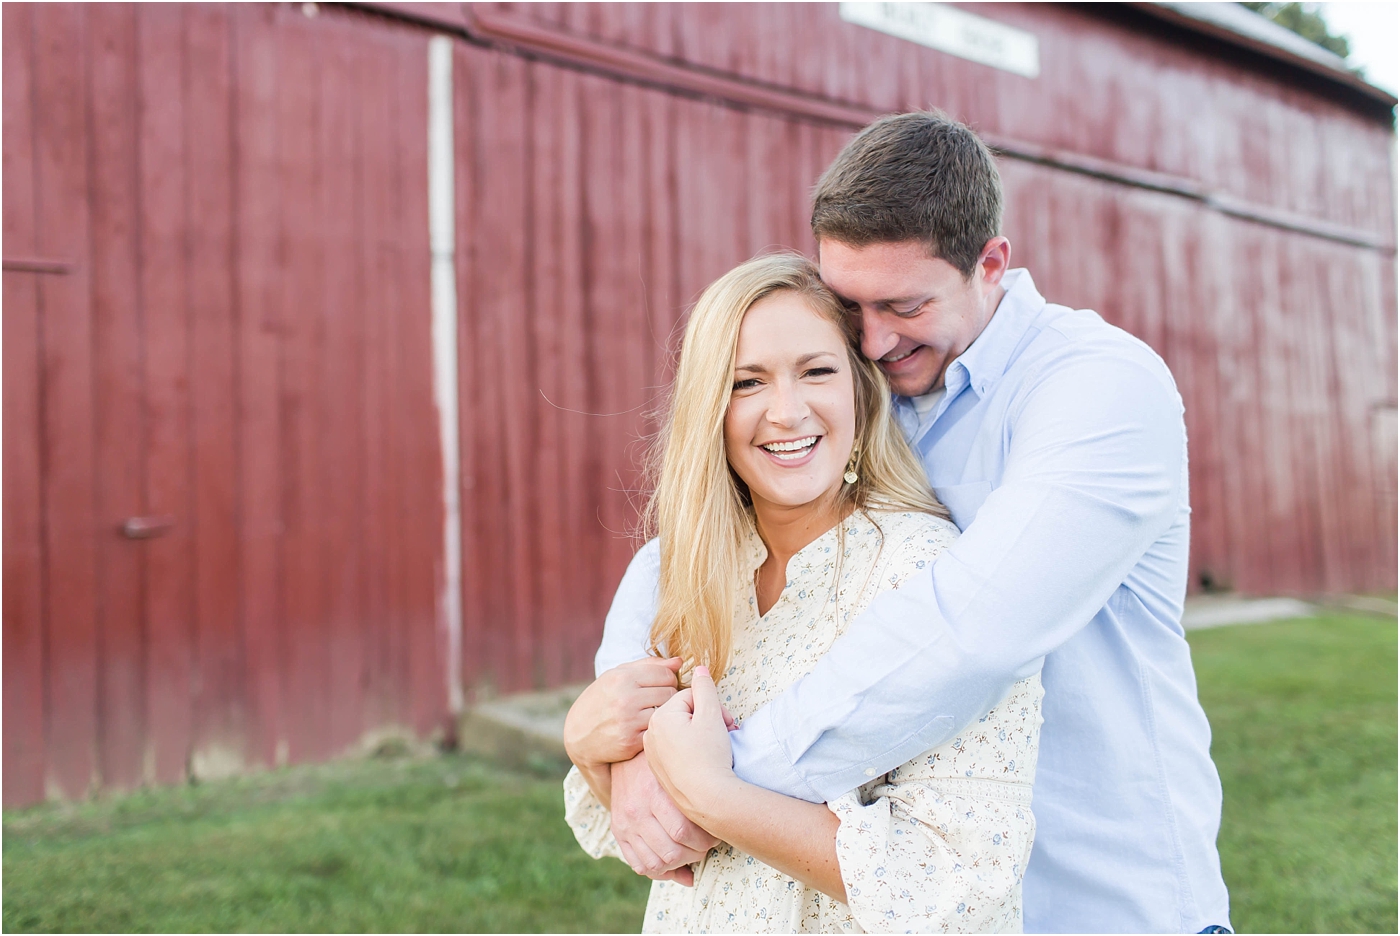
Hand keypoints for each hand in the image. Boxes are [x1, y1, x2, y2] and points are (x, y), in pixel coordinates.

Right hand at [564, 657, 682, 768]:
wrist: (578, 736)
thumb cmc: (601, 700)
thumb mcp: (617, 676)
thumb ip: (649, 665)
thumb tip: (679, 661)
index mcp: (622, 677)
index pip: (666, 674)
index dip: (669, 680)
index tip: (664, 686)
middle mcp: (625, 698)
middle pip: (670, 693)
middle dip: (669, 696)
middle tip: (661, 701)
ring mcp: (628, 721)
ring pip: (666, 712)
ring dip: (665, 713)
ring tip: (657, 713)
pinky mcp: (631, 742)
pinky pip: (657, 730)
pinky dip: (656, 728)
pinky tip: (648, 727)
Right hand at [610, 751, 719, 885]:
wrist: (628, 753)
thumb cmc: (664, 762)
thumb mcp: (679, 771)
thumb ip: (695, 796)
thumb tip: (713, 830)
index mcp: (653, 792)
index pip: (682, 832)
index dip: (705, 840)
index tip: (715, 834)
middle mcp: (636, 810)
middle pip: (670, 852)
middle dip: (695, 854)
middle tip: (705, 845)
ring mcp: (624, 823)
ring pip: (655, 864)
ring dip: (679, 864)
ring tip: (690, 852)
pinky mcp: (618, 831)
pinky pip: (638, 864)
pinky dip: (659, 870)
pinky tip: (673, 863)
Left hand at [643, 666, 738, 821]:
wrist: (707, 798)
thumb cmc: (710, 756)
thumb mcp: (711, 715)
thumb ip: (705, 687)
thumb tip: (699, 668)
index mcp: (660, 716)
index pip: (691, 697)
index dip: (712, 706)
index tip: (726, 721)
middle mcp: (651, 733)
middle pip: (685, 714)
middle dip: (708, 719)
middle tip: (726, 732)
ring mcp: (653, 753)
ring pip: (682, 732)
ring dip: (702, 734)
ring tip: (717, 747)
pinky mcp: (659, 769)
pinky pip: (676, 750)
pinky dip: (692, 750)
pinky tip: (705, 760)